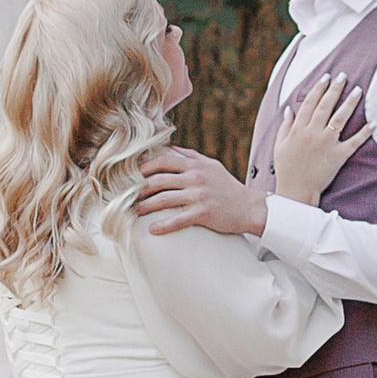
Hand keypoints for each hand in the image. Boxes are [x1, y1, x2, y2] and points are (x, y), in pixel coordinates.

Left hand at [135, 147, 264, 238]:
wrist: (249, 207)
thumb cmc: (227, 186)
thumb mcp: (211, 165)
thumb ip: (190, 156)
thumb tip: (168, 147)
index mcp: (195, 165)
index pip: (162, 160)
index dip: (143, 167)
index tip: (130, 175)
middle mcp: (195, 177)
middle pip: (158, 180)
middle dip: (139, 189)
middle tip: (127, 196)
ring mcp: (198, 195)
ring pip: (163, 199)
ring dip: (145, 207)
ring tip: (134, 212)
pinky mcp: (202, 213)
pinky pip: (178, 219)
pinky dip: (163, 225)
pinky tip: (152, 229)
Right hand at [270, 72, 366, 209]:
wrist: (296, 191)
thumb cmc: (287, 169)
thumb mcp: (280, 146)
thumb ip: (285, 126)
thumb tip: (289, 109)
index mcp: (298, 129)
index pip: (310, 103)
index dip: (318, 88)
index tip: (326, 77)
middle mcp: (313, 133)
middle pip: (325, 106)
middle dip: (335, 89)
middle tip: (344, 76)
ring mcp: (326, 144)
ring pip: (340, 118)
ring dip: (349, 103)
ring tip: (358, 90)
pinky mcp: (338, 156)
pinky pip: (354, 142)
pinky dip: (364, 132)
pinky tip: (374, 122)